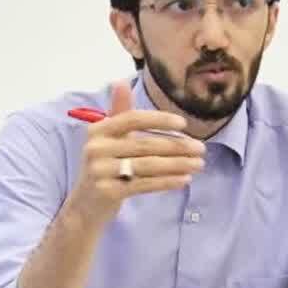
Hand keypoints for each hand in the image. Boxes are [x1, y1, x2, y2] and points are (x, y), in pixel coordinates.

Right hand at [68, 82, 204, 224]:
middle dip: (178, 146)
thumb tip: (120, 81)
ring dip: (179, 164)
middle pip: (145, 144)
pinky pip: (145, 184)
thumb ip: (118, 112)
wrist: (85, 205)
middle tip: (202, 149)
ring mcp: (100, 171)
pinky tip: (185, 179)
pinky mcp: (108, 191)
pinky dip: (167, 181)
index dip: (159, 120)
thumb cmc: (104, 166)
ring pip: (148, 165)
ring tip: (199, 164)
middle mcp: (96, 148)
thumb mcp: (108, 139)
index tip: (184, 124)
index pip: (133, 119)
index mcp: (98, 130)